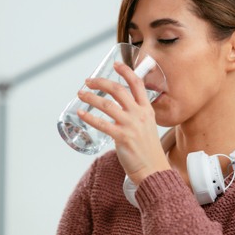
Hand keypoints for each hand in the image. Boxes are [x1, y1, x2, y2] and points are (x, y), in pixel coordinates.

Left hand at [76, 62, 169, 184]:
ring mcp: (131, 125)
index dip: (126, 72)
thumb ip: (136, 117)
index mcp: (147, 110)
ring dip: (90, 97)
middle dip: (100, 82)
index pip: (138, 84)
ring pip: (107, 104)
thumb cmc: (148, 151)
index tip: (116, 64)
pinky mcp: (122, 137)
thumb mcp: (148, 128)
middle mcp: (140, 114)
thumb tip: (117, 112)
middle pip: (118, 90)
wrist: (153, 170)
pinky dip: (89, 117)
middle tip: (88, 81)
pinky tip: (81, 113)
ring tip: (81, 94)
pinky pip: (102, 124)